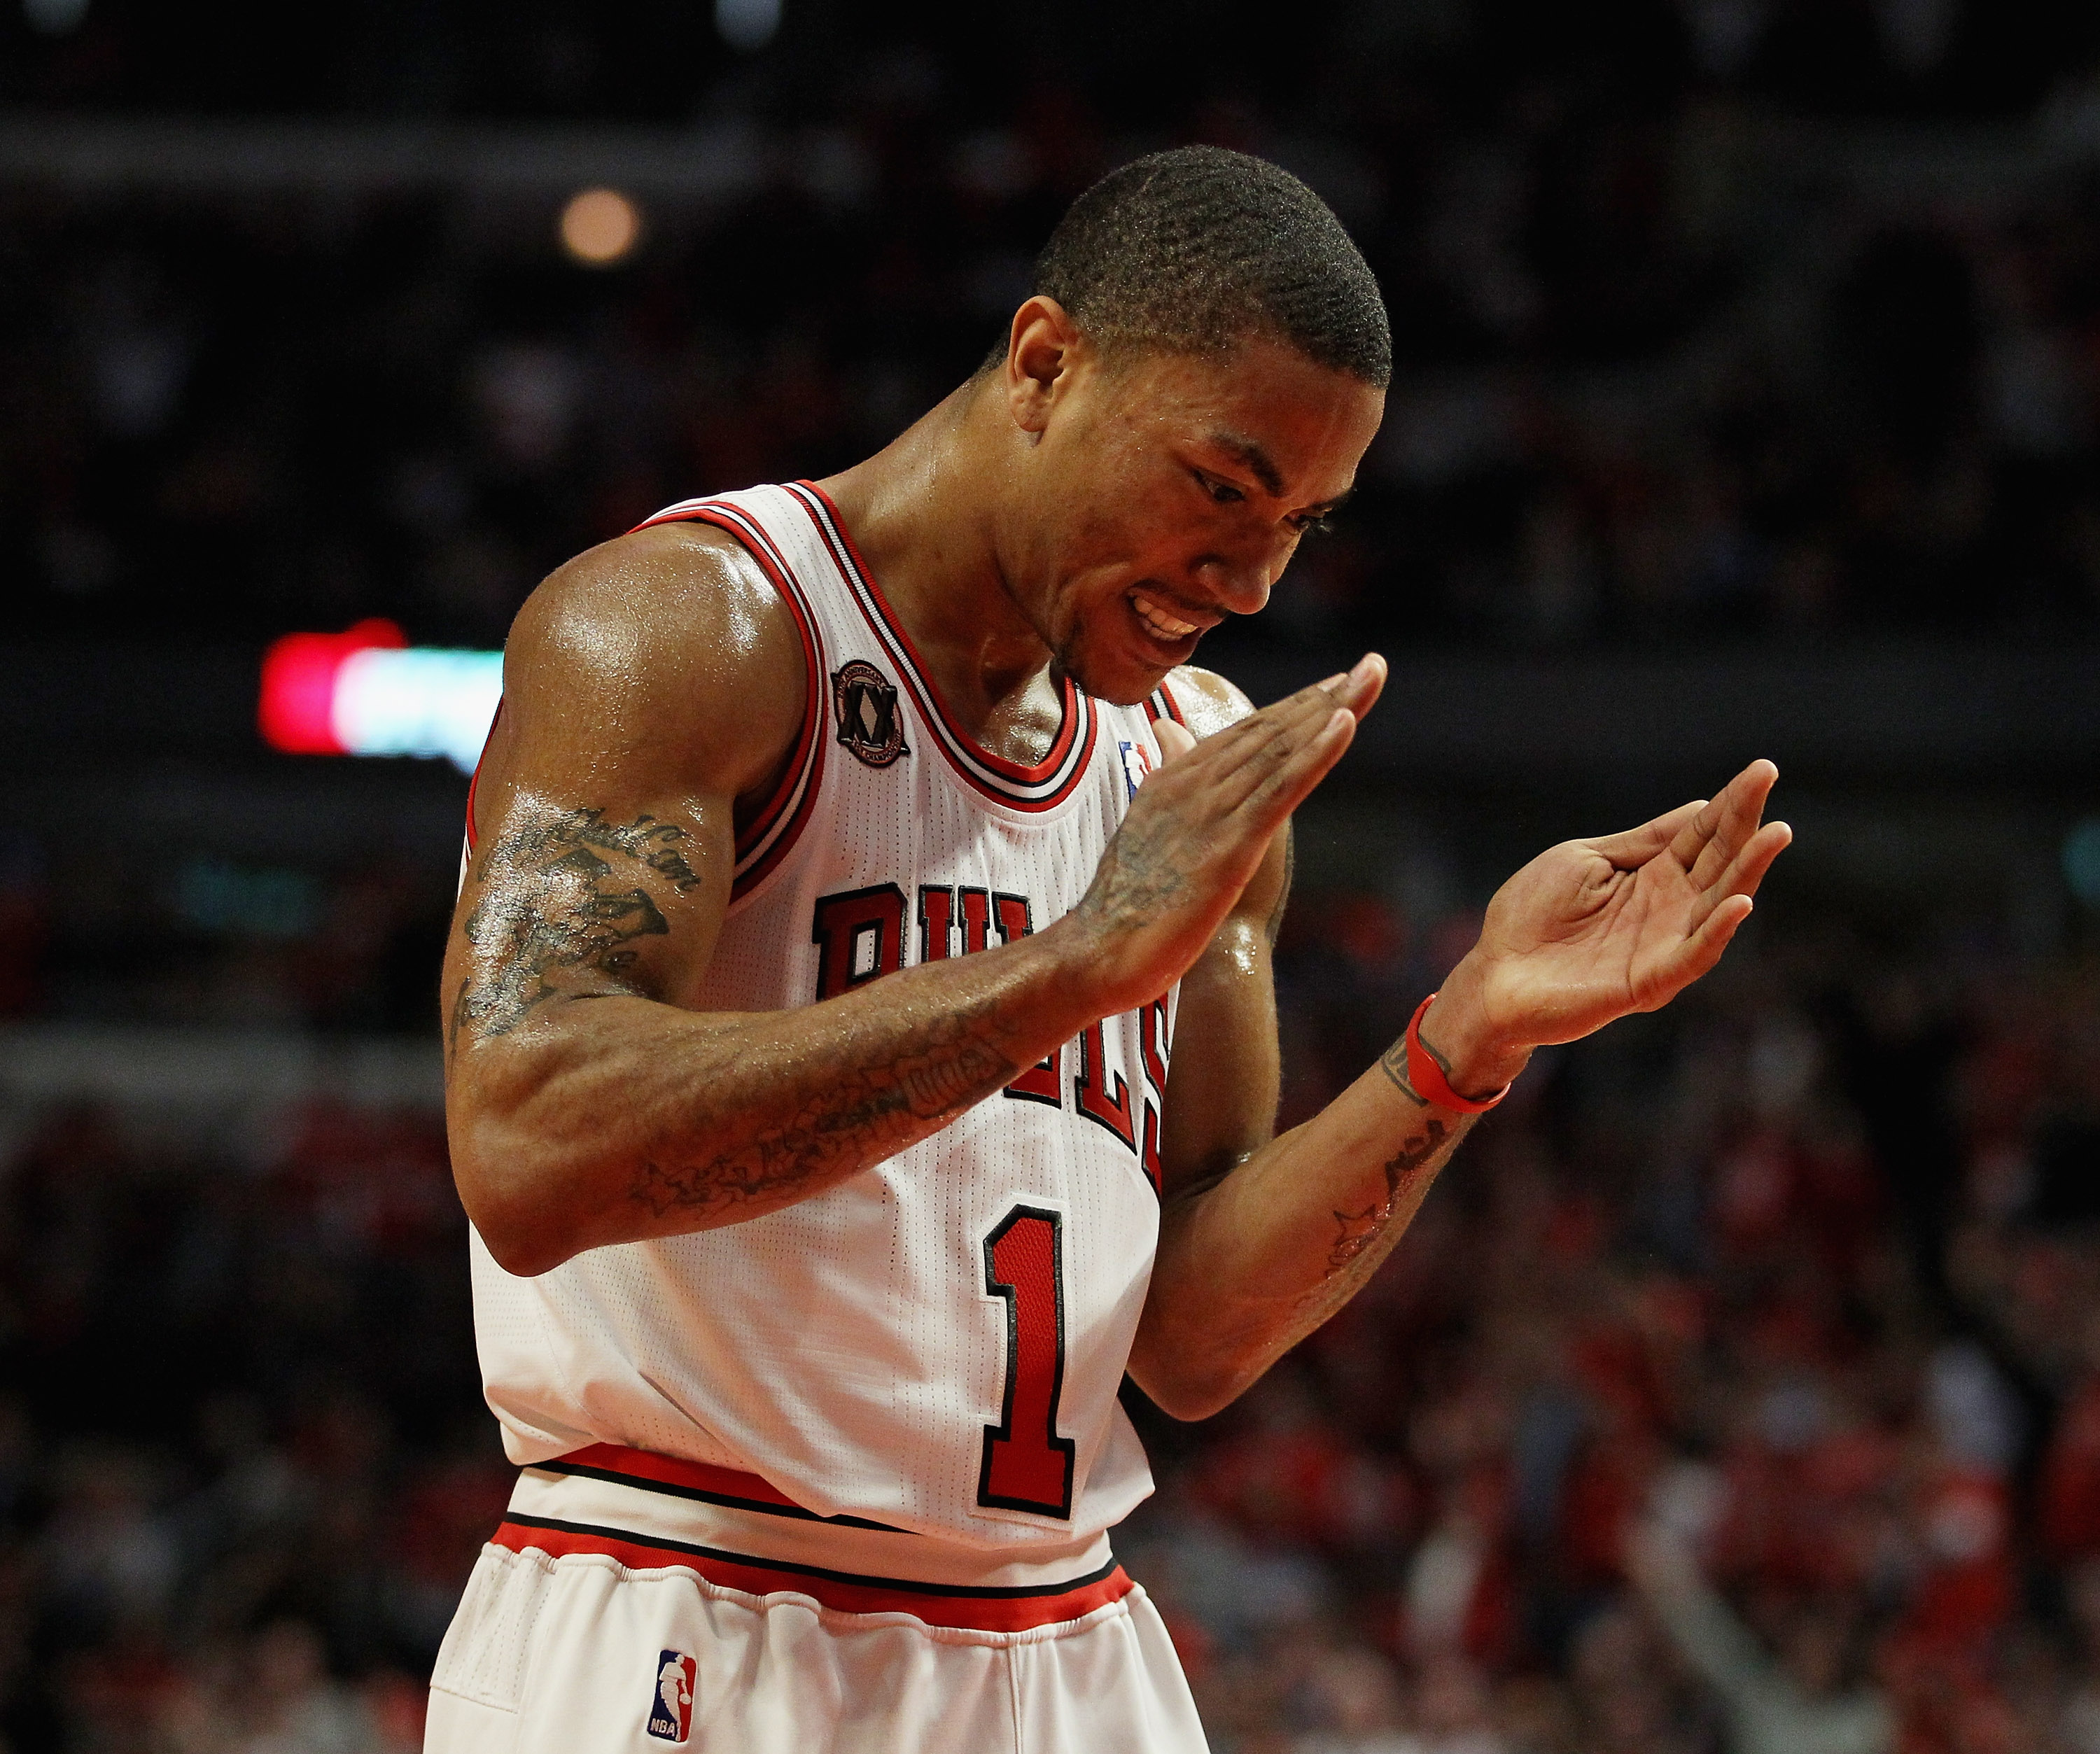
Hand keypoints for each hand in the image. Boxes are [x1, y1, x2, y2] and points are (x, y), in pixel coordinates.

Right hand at [1063, 654, 1386, 1014]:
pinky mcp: (1229, 847)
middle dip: (1326, 696)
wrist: (1098, 951)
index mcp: (1176, 778)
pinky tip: (1347, 720)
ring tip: (1372, 674)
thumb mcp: (1148, 826)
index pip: (1246, 733)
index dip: (1296, 706)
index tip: (1338, 684)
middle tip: (1374, 665)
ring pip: (1282, 749)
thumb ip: (1167, 776)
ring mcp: (1211, 812)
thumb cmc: (1124, 903)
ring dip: (1334, 708)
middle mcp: (1194, 783)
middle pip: (1271, 730)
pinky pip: (1282, 789)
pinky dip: (1317, 752)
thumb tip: (1170, 732)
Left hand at [1430, 760, 1790, 1087]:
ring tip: (1776, 834)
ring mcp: (1662, 946)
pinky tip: (1739, 901)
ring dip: (1749, 871)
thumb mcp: (1585, 861)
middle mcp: (1668, 909)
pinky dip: (1716, 931)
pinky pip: (1691, 956)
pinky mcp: (1647, 982)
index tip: (1762, 771)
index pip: (1702, 834)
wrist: (1494, 976)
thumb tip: (1700, 809)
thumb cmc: (1531, 917)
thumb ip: (1641, 843)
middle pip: (1720, 861)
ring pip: (1718, 906)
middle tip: (1768, 782)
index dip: (1731, 804)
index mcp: (1651, 876)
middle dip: (1747, 824)